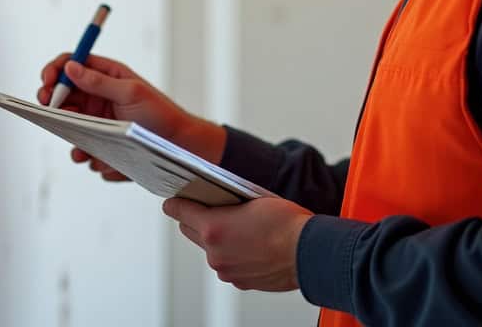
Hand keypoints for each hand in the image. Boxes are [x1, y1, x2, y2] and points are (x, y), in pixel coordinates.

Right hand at [37, 53, 225, 179]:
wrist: (179, 147)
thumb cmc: (161, 115)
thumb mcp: (131, 93)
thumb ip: (99, 81)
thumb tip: (70, 67)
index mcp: (106, 76)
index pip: (71, 64)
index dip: (55, 70)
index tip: (46, 82)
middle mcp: (98, 97)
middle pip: (62, 96)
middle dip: (53, 104)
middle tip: (50, 112)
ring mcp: (96, 122)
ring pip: (68, 126)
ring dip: (70, 136)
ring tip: (81, 149)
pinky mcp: (100, 144)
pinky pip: (83, 150)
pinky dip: (88, 156)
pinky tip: (102, 160)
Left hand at [162, 196, 312, 291]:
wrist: (310, 252)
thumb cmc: (287, 223)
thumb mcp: (253, 200)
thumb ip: (228, 205)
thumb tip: (218, 205)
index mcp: (213, 228)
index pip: (180, 212)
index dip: (175, 204)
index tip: (171, 202)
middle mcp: (214, 253)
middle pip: (190, 232)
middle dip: (196, 220)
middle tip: (206, 210)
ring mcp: (226, 270)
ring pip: (211, 250)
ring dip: (218, 240)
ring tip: (240, 229)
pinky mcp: (240, 281)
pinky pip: (228, 264)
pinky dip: (234, 255)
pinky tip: (251, 246)